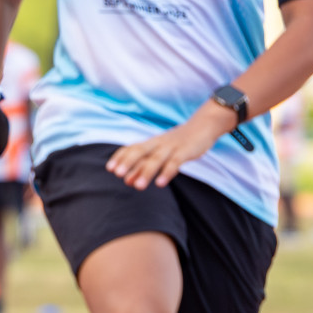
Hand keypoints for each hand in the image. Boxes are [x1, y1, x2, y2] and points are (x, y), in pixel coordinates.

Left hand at [107, 102, 231, 189]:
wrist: (202, 126)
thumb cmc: (177, 143)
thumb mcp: (159, 153)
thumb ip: (144, 166)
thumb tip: (127, 181)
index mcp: (150, 143)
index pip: (131, 148)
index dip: (120, 157)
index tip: (109, 169)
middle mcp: (158, 144)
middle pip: (140, 152)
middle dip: (128, 163)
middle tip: (117, 175)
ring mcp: (171, 147)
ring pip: (156, 159)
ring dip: (146, 172)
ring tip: (137, 186)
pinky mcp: (186, 151)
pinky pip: (175, 162)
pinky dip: (167, 173)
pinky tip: (160, 184)